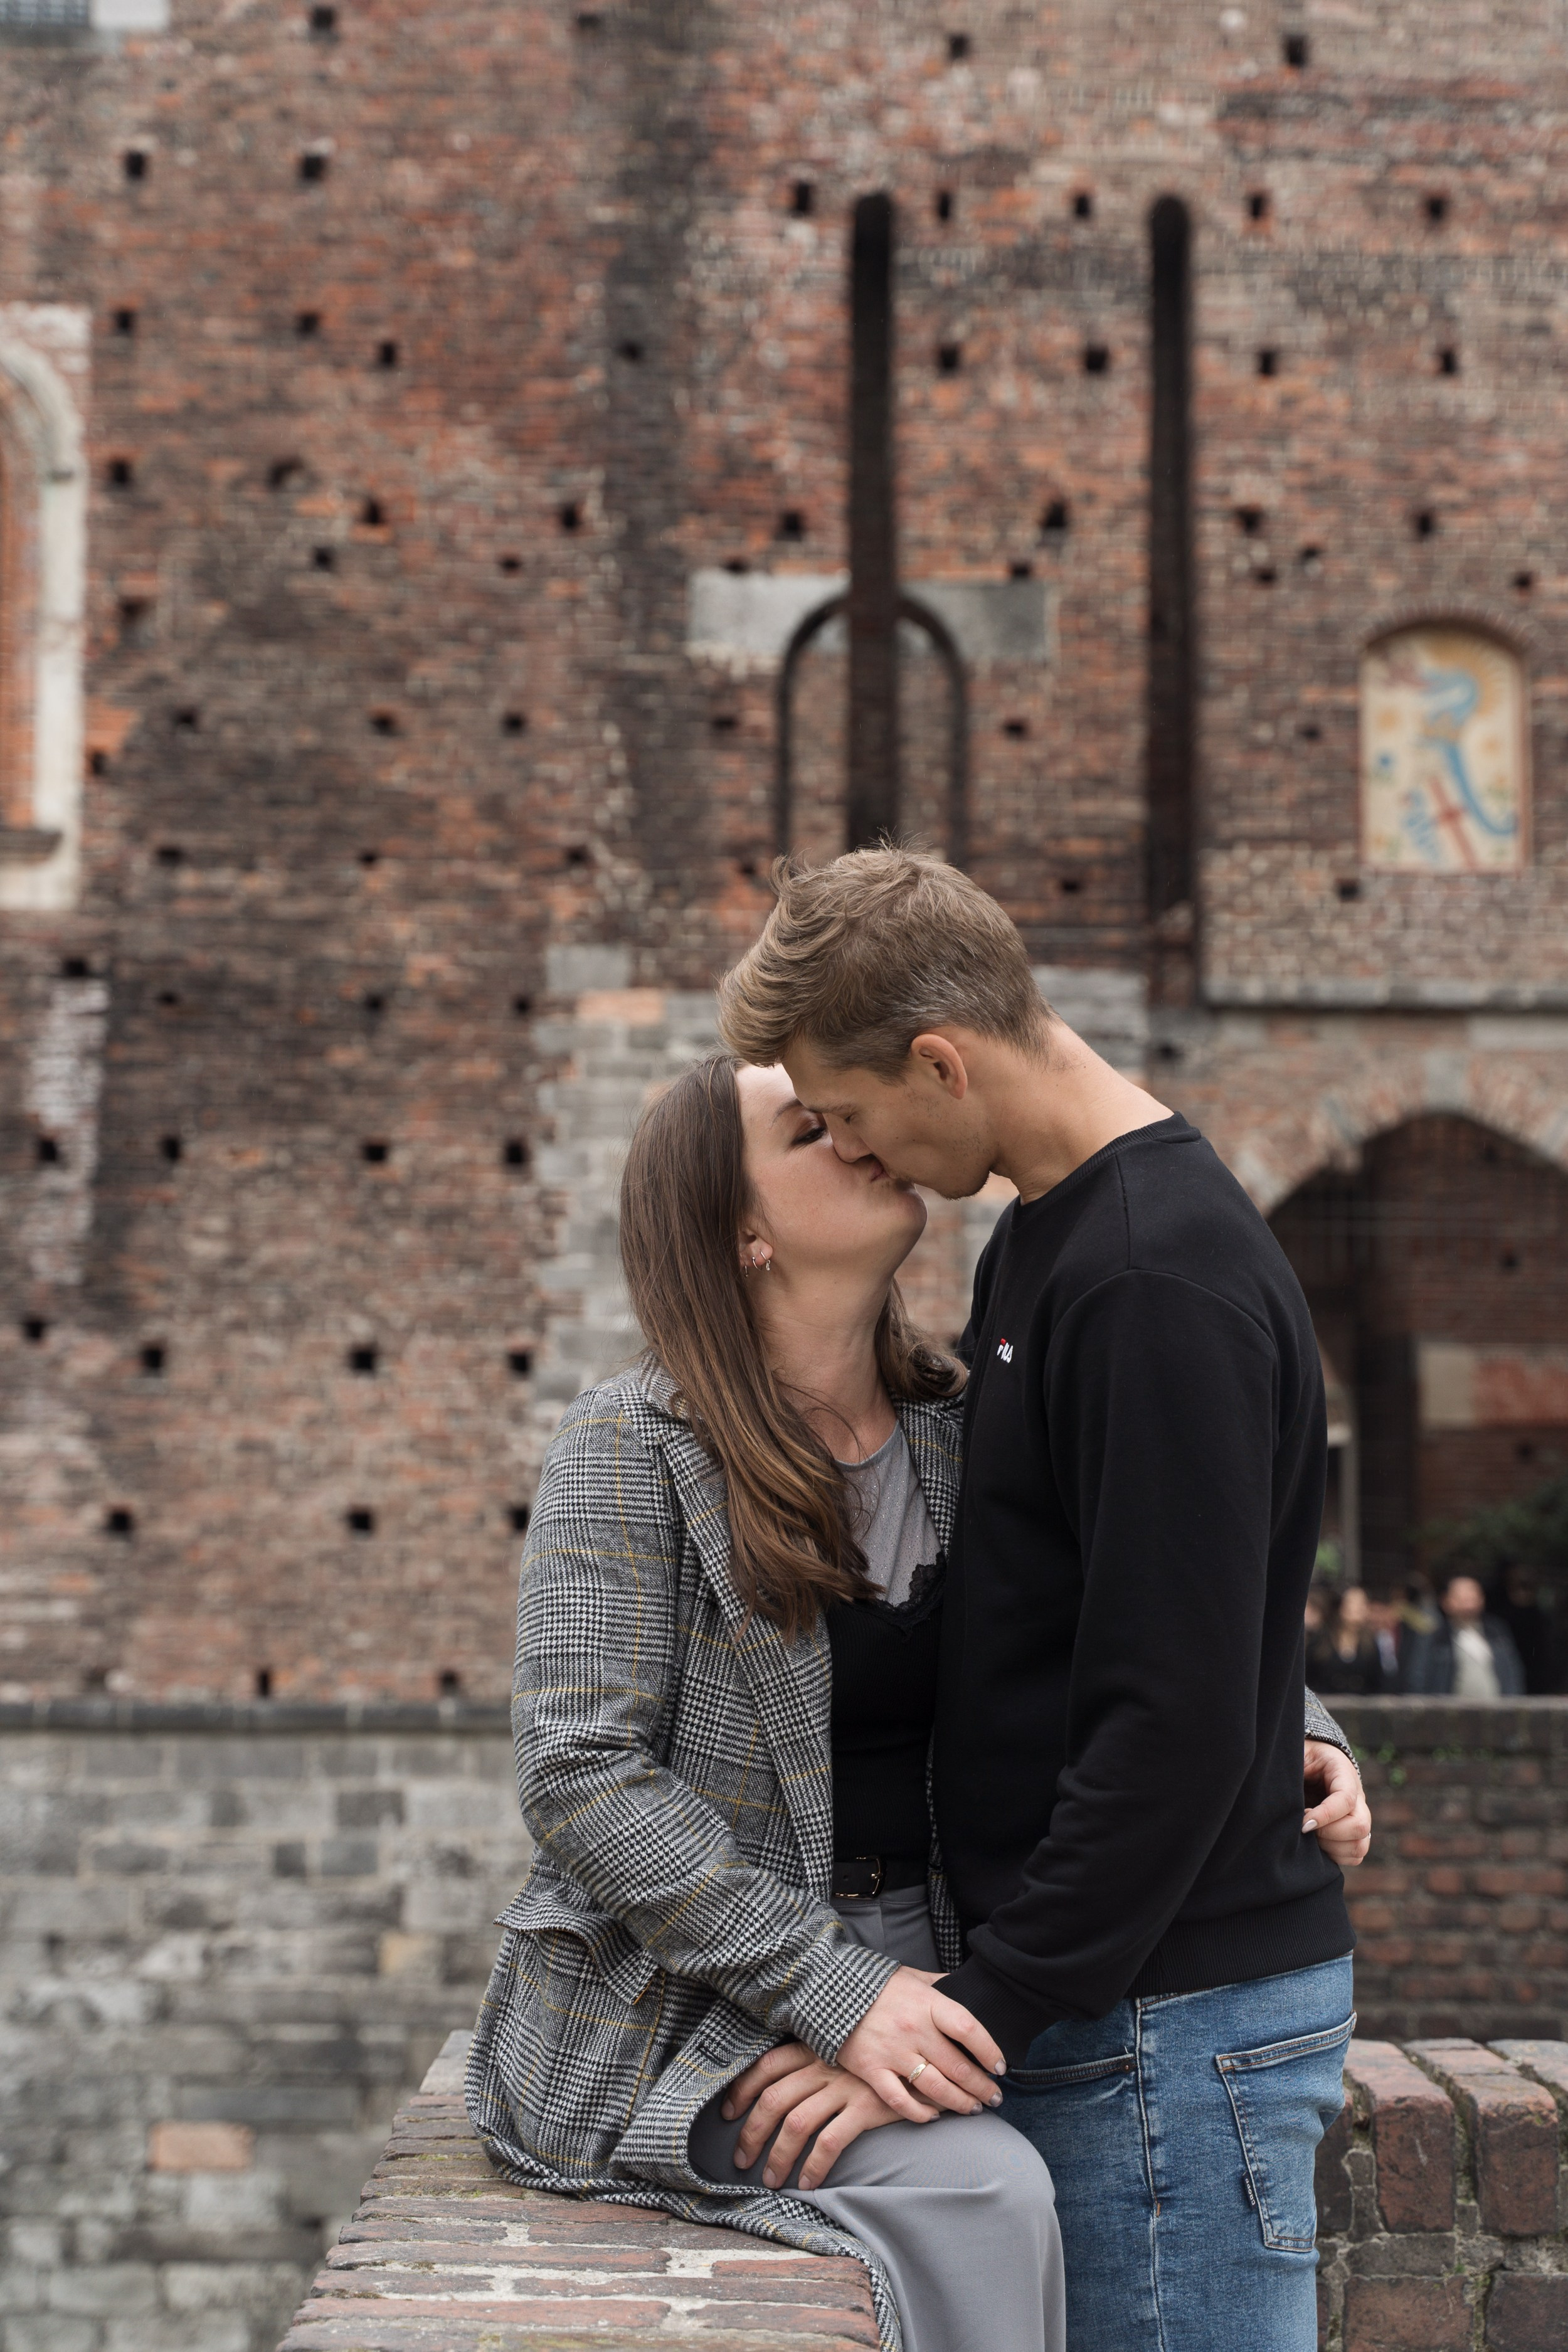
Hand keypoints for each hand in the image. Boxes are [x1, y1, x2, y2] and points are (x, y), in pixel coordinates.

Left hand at [722, 2040, 920, 2189]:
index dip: (743, 2090)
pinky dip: (814, 2165)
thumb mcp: (847, 2046)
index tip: (729, 2112)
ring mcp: (845, 2085)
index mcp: (816, 2046)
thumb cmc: (884, 2053)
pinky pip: (830, 2141)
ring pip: (796, 2123)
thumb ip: (819, 2057)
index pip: (767, 2065)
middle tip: (741, 2158)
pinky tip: (808, 2183)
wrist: (932, 2052)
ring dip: (777, 2157)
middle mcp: (825, 2063)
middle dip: (751, 2133)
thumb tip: (784, 2084)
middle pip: (774, 2099)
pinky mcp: (866, 2107)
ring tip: (771, 2179)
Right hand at [832, 1964, 1005, 2118]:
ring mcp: (892, 2052)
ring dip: (960, 2103)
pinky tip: (934, 2116)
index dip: (989, 2050)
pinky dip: (920, 2113)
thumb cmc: (876, 1984)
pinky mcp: (872, 2070)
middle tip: (995, 2097)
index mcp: (926, 2003)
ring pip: (935, 2088)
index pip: (968, 2028)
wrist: (828, 1989)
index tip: (1000, 2066)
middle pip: (958, 2066)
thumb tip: (966, 1985)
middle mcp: (913, 2030)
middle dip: (982, 2087)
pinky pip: (900, 2101)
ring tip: (974, 2108)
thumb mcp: (911, 1975)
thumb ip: (939, 1984)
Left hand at [1304, 1738, 1371, 1865]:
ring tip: (1310, 1836)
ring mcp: (1358, 1818)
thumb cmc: (1304, 1758)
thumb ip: (1295, 1767)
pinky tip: (1316, 1845)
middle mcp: (1358, 1799)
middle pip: (1360, 1826)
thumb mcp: (1299, 1754)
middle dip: (1329, 1834)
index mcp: (1344, 1775)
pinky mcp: (1353, 1834)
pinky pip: (1354, 1855)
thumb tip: (1282, 1789)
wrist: (1314, 1762)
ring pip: (1360, 1845)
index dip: (1326, 1815)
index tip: (1304, 1824)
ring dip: (1332, 1848)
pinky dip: (1335, 1856)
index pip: (1346, 1800)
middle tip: (1305, 1829)